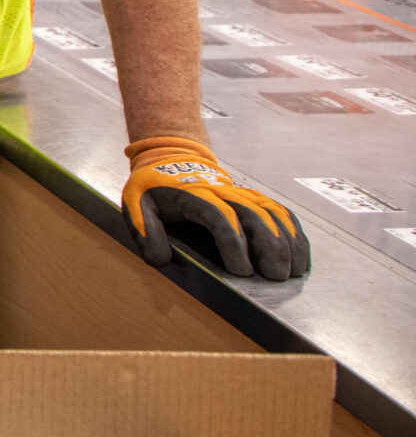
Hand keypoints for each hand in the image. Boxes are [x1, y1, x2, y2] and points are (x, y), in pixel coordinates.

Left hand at [121, 136, 308, 280]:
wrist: (170, 159)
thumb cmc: (154, 189)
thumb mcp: (136, 204)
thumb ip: (145, 231)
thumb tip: (160, 260)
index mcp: (194, 194)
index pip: (221, 217)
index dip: (234, 243)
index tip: (242, 271)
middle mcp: (224, 192)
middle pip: (255, 215)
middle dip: (270, 247)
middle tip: (274, 277)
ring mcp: (243, 193)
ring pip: (274, 214)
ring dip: (288, 242)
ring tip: (293, 272)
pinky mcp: (255, 198)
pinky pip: (282, 213)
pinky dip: (295, 234)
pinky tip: (300, 257)